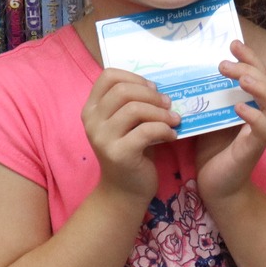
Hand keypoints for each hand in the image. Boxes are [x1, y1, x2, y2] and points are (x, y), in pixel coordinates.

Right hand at [84, 67, 177, 201]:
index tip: (152, 90)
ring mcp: (102, 138)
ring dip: (161, 112)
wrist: (124, 190)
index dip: (134, 78)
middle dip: (152, 95)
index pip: (108, 76)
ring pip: (135, 109)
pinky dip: (164, 129)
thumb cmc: (131, 151)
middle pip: (123, 90)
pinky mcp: (119, 154)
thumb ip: (132, 103)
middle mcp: (92, 121)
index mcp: (92, 109)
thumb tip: (159, 87)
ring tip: (174, 120)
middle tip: (169, 105)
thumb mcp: (126, 123)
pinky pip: (146, 131)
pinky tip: (172, 136)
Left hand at [194, 41, 265, 206]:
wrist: (214, 185)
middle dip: (250, 68)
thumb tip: (189, 68)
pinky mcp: (254, 150)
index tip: (232, 42)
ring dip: (261, 89)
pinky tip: (239, 108)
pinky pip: (265, 130)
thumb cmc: (212, 149)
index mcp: (252, 104)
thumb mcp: (208, 115)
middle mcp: (262, 116)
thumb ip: (207, 95)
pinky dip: (255, 117)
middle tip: (224, 63)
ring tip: (241, 80)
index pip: (259, 73)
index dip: (249, 56)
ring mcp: (261, 133)